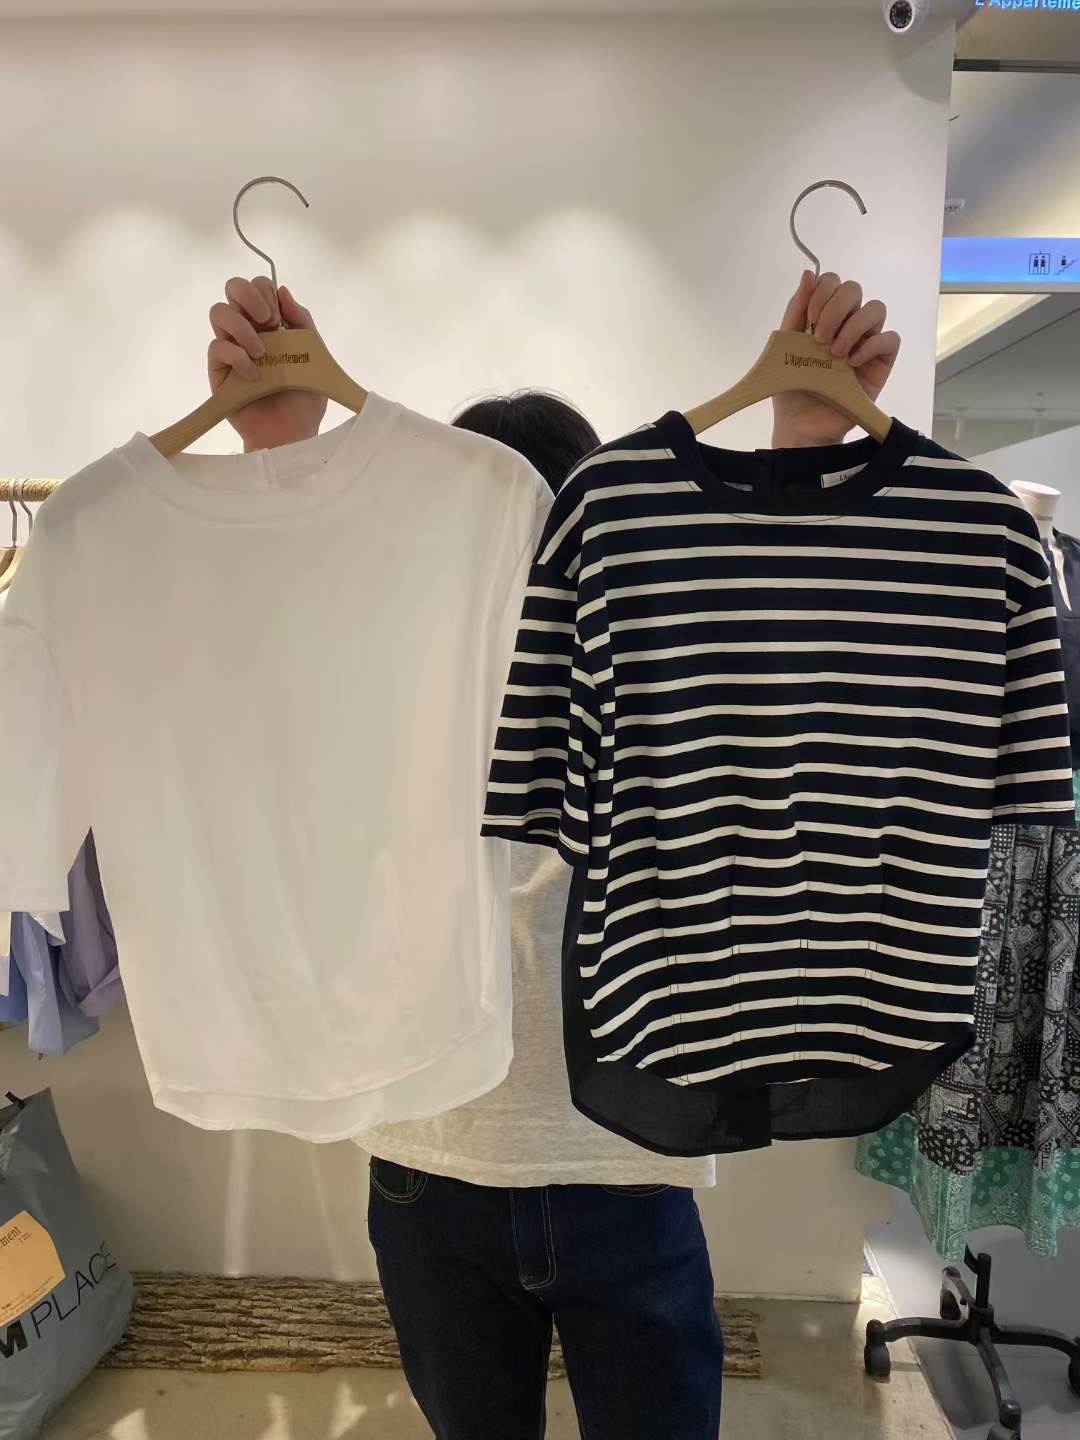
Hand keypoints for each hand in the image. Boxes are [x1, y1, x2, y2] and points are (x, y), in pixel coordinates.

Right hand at [208, 277, 327, 451]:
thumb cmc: (305, 400)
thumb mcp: (315, 357)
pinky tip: (254, 375)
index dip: (265, 291)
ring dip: (241, 325)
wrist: (292, 435)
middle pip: (233, 288)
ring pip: (219, 312)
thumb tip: (283, 290)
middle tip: (268, 321)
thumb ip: (303, 323)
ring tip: (261, 352)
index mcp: (272, 324)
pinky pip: (217, 347)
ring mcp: (232, 348)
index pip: (259, 287)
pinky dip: (236, 356)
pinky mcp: (219, 370)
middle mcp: (249, 330)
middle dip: (248, 295)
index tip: (280, 316)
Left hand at [772, 270, 900, 447]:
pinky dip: (871, 346)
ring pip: (875, 308)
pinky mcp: (881, 362)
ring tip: (835, 354)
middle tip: (820, 339)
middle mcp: (847, 323)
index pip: (832, 282)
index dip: (822, 292)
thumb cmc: (791, 387)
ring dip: (853, 326)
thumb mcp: (785, 346)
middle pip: (854, 289)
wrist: (800, 424)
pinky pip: (889, 339)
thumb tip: (808, 274)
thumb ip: (796, 310)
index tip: (808, 320)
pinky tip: (851, 364)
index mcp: (824, 316)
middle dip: (834, 309)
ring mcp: (866, 341)